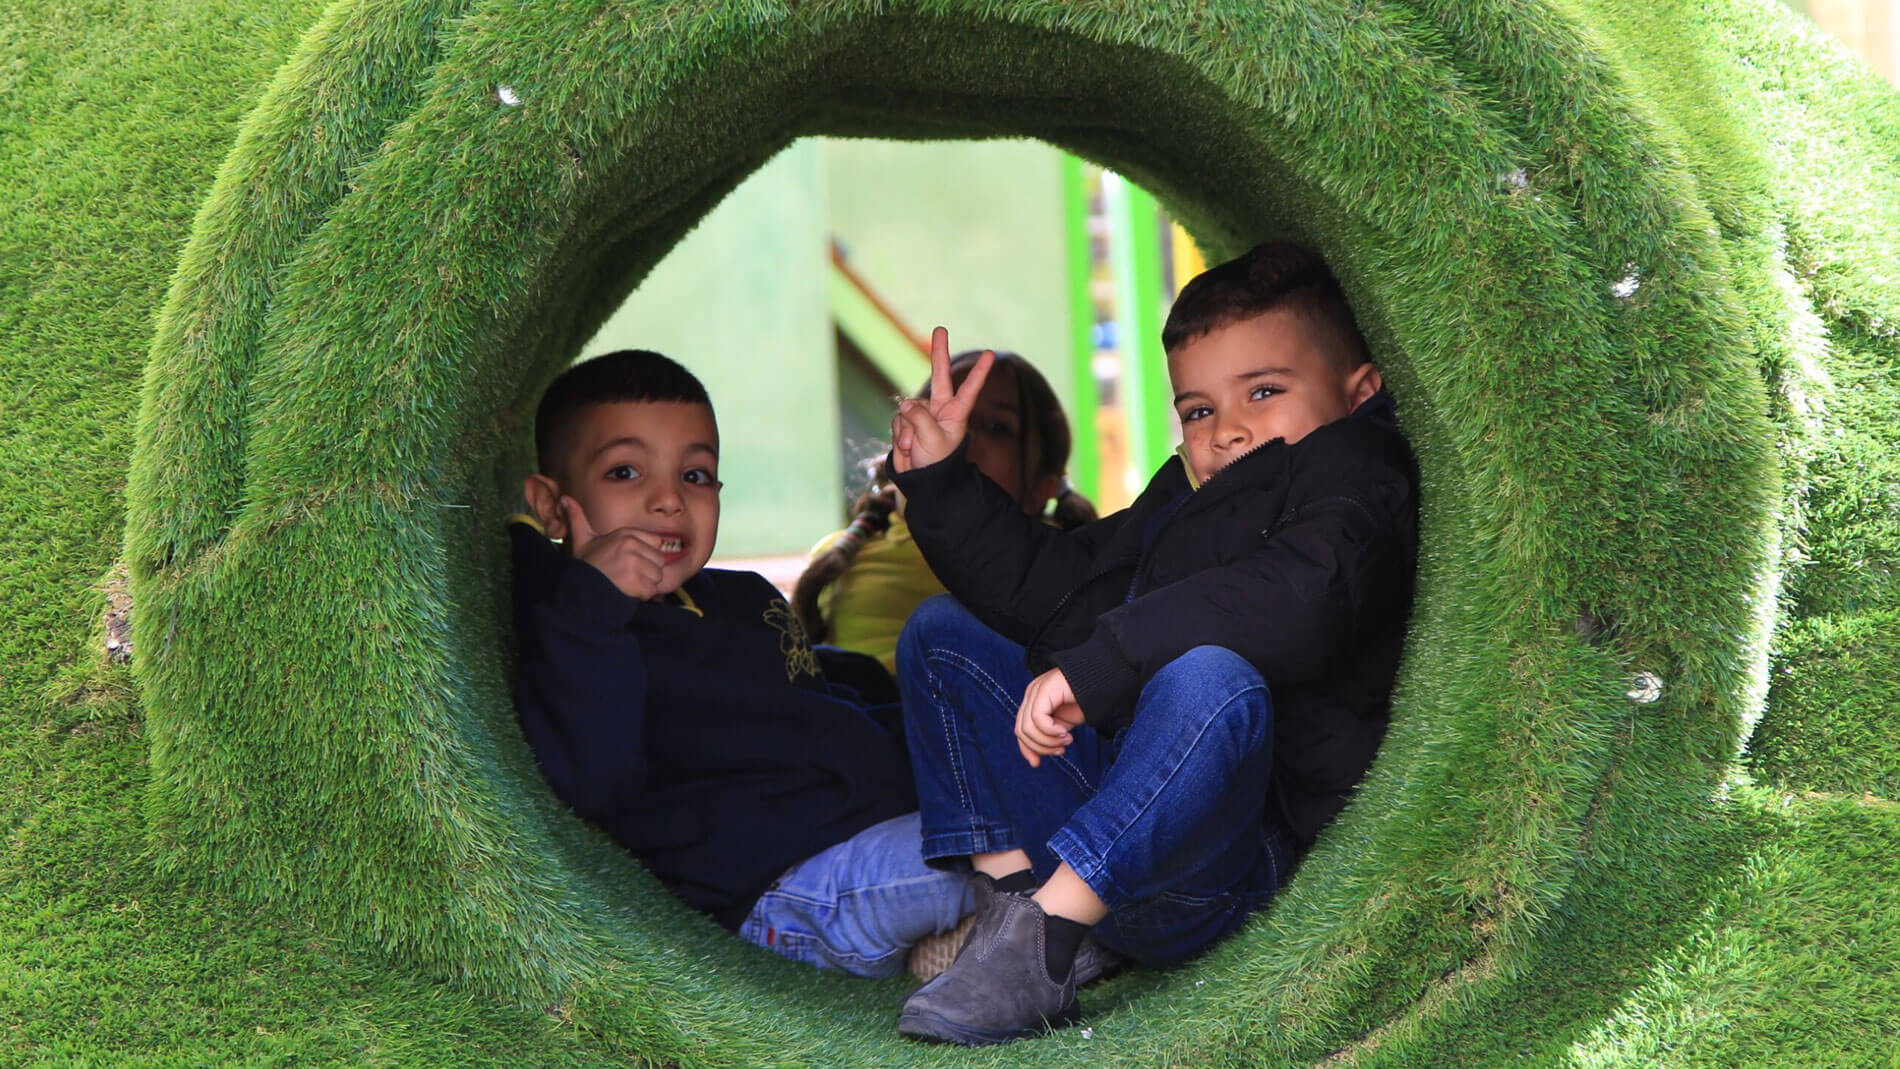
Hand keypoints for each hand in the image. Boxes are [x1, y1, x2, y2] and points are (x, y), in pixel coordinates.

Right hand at [562, 496, 667, 599]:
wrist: (577, 589)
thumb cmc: (585, 565)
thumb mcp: (582, 539)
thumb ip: (578, 518)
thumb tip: (565, 499)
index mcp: (626, 533)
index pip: (657, 542)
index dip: (648, 555)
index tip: (633, 562)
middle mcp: (631, 544)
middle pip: (659, 561)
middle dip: (648, 571)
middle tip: (629, 575)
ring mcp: (634, 562)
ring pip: (657, 576)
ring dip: (645, 584)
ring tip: (627, 583)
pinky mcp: (635, 580)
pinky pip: (651, 590)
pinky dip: (642, 595)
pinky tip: (627, 592)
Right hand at [890, 326, 994, 472]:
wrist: (921, 481)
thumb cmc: (936, 462)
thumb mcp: (932, 440)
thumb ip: (920, 417)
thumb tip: (906, 404)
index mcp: (956, 413)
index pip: (970, 389)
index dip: (980, 372)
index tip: (991, 354)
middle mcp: (940, 409)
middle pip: (939, 376)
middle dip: (939, 352)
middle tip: (941, 328)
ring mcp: (923, 414)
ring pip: (908, 409)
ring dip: (907, 430)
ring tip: (915, 448)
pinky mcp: (907, 422)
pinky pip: (898, 420)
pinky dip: (899, 434)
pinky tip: (907, 448)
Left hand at [1016, 667, 1084, 766]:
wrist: (1104, 681)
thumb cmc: (1086, 702)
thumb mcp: (1062, 726)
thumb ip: (1048, 737)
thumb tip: (1034, 760)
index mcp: (1034, 702)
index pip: (1020, 730)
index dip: (1026, 749)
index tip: (1037, 764)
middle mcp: (1032, 694)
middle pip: (1021, 731)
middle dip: (1040, 747)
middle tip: (1061, 750)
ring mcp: (1036, 690)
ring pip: (1028, 728)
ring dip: (1048, 741)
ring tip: (1067, 740)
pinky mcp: (1044, 689)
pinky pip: (1038, 718)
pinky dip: (1050, 731)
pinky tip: (1065, 732)